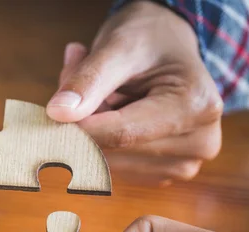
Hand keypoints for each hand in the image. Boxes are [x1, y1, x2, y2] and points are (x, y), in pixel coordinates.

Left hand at [48, 1, 222, 184]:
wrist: (166, 47)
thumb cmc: (147, 40)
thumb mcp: (118, 46)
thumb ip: (88, 80)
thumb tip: (58, 114)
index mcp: (196, 107)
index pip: (122, 134)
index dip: (78, 128)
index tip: (48, 117)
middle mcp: (199, 142)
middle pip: (115, 150)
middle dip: (84, 123)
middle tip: (74, 80)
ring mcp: (183, 164)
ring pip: (109, 164)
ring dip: (89, 134)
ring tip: (97, 95)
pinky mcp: (161, 173)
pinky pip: (113, 169)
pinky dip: (98, 144)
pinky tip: (106, 115)